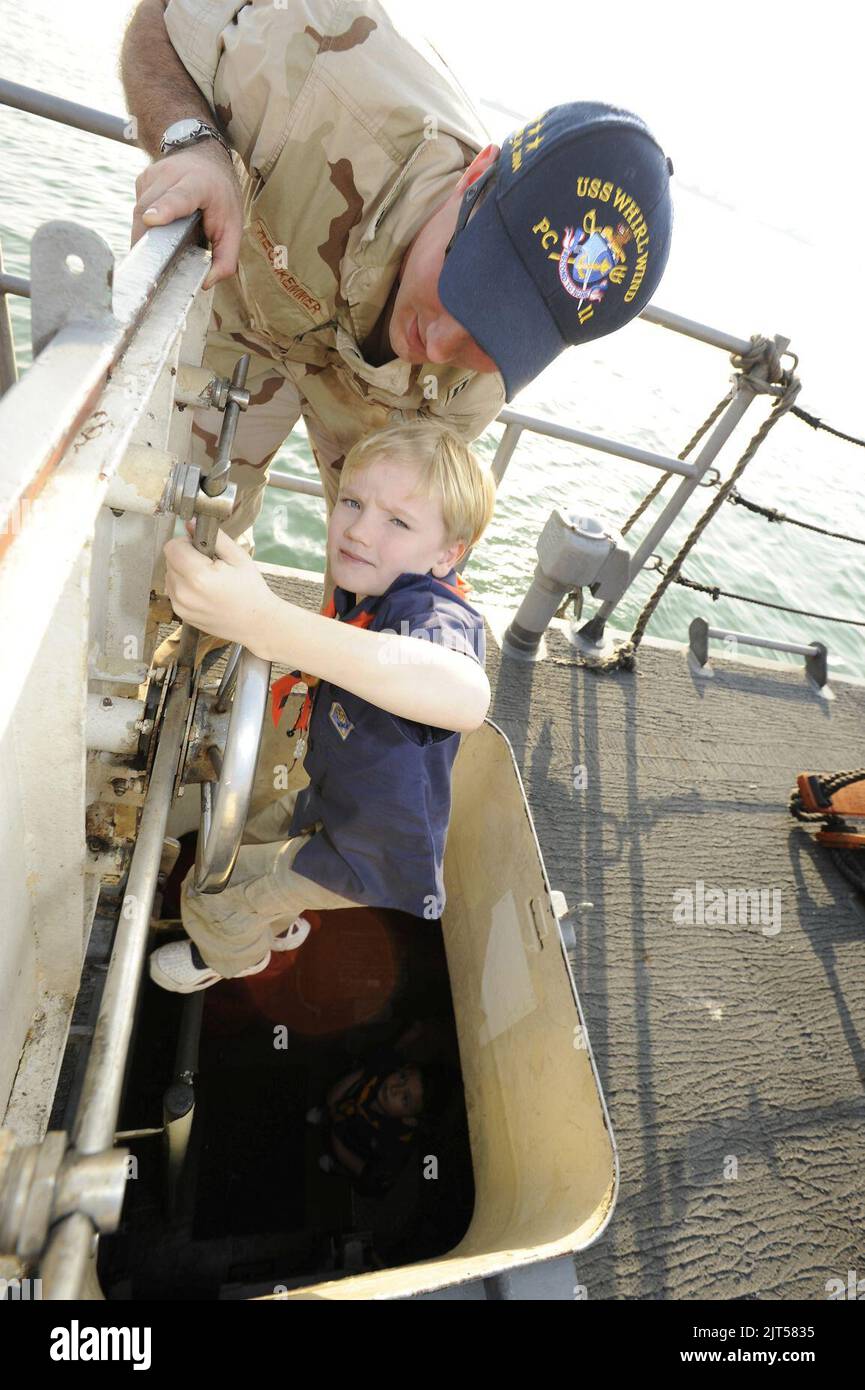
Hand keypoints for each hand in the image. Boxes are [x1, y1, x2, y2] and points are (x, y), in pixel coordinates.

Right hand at [131, 143, 242, 288]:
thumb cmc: (221, 196)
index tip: (151, 220)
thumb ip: (226, 258)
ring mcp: (153, 174)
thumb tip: (206, 283)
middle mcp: (172, 174)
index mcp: (198, 184)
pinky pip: (138, 209)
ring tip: (155, 252)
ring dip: (145, 237)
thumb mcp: (233, 226)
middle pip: (150, 209)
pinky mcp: (142, 179)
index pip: (179, 197)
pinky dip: (144, 225)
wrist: (207, 156)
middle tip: (148, 270)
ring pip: (139, 212)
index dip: (164, 209)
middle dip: (146, 241)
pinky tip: (158, 228)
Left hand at [163, 522, 275, 653]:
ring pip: (169, 575)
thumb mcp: (239, 557)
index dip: (187, 543)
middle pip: (170, 560)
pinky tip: (204, 591)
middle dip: (185, 557)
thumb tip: (192, 524)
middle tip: (209, 565)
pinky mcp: (181, 613)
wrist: (256, 623)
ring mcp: (180, 605)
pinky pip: (174, 590)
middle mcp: (184, 592)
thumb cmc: (251, 590)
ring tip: (207, 580)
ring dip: (183, 572)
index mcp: (198, 576)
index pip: (172, 547)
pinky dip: (184, 586)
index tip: (202, 549)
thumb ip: (215, 538)